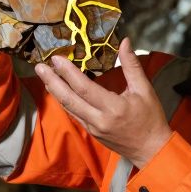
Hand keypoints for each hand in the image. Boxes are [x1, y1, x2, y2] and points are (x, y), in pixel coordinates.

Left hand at [34, 39, 172, 168]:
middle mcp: (99, 119)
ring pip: (68, 108)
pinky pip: (74, 114)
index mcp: (113, 108)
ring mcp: (93, 128)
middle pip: (69, 99)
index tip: (56, 58)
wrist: (151, 150)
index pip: (84, 88)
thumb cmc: (150, 118)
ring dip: (54, 91)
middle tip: (39, 67)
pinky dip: (64, 101)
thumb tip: (124, 41)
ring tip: (44, 76)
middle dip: (52, 82)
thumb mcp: (145, 90)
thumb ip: (132, 65)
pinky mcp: (91, 132)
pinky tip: (57, 91)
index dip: (68, 72)